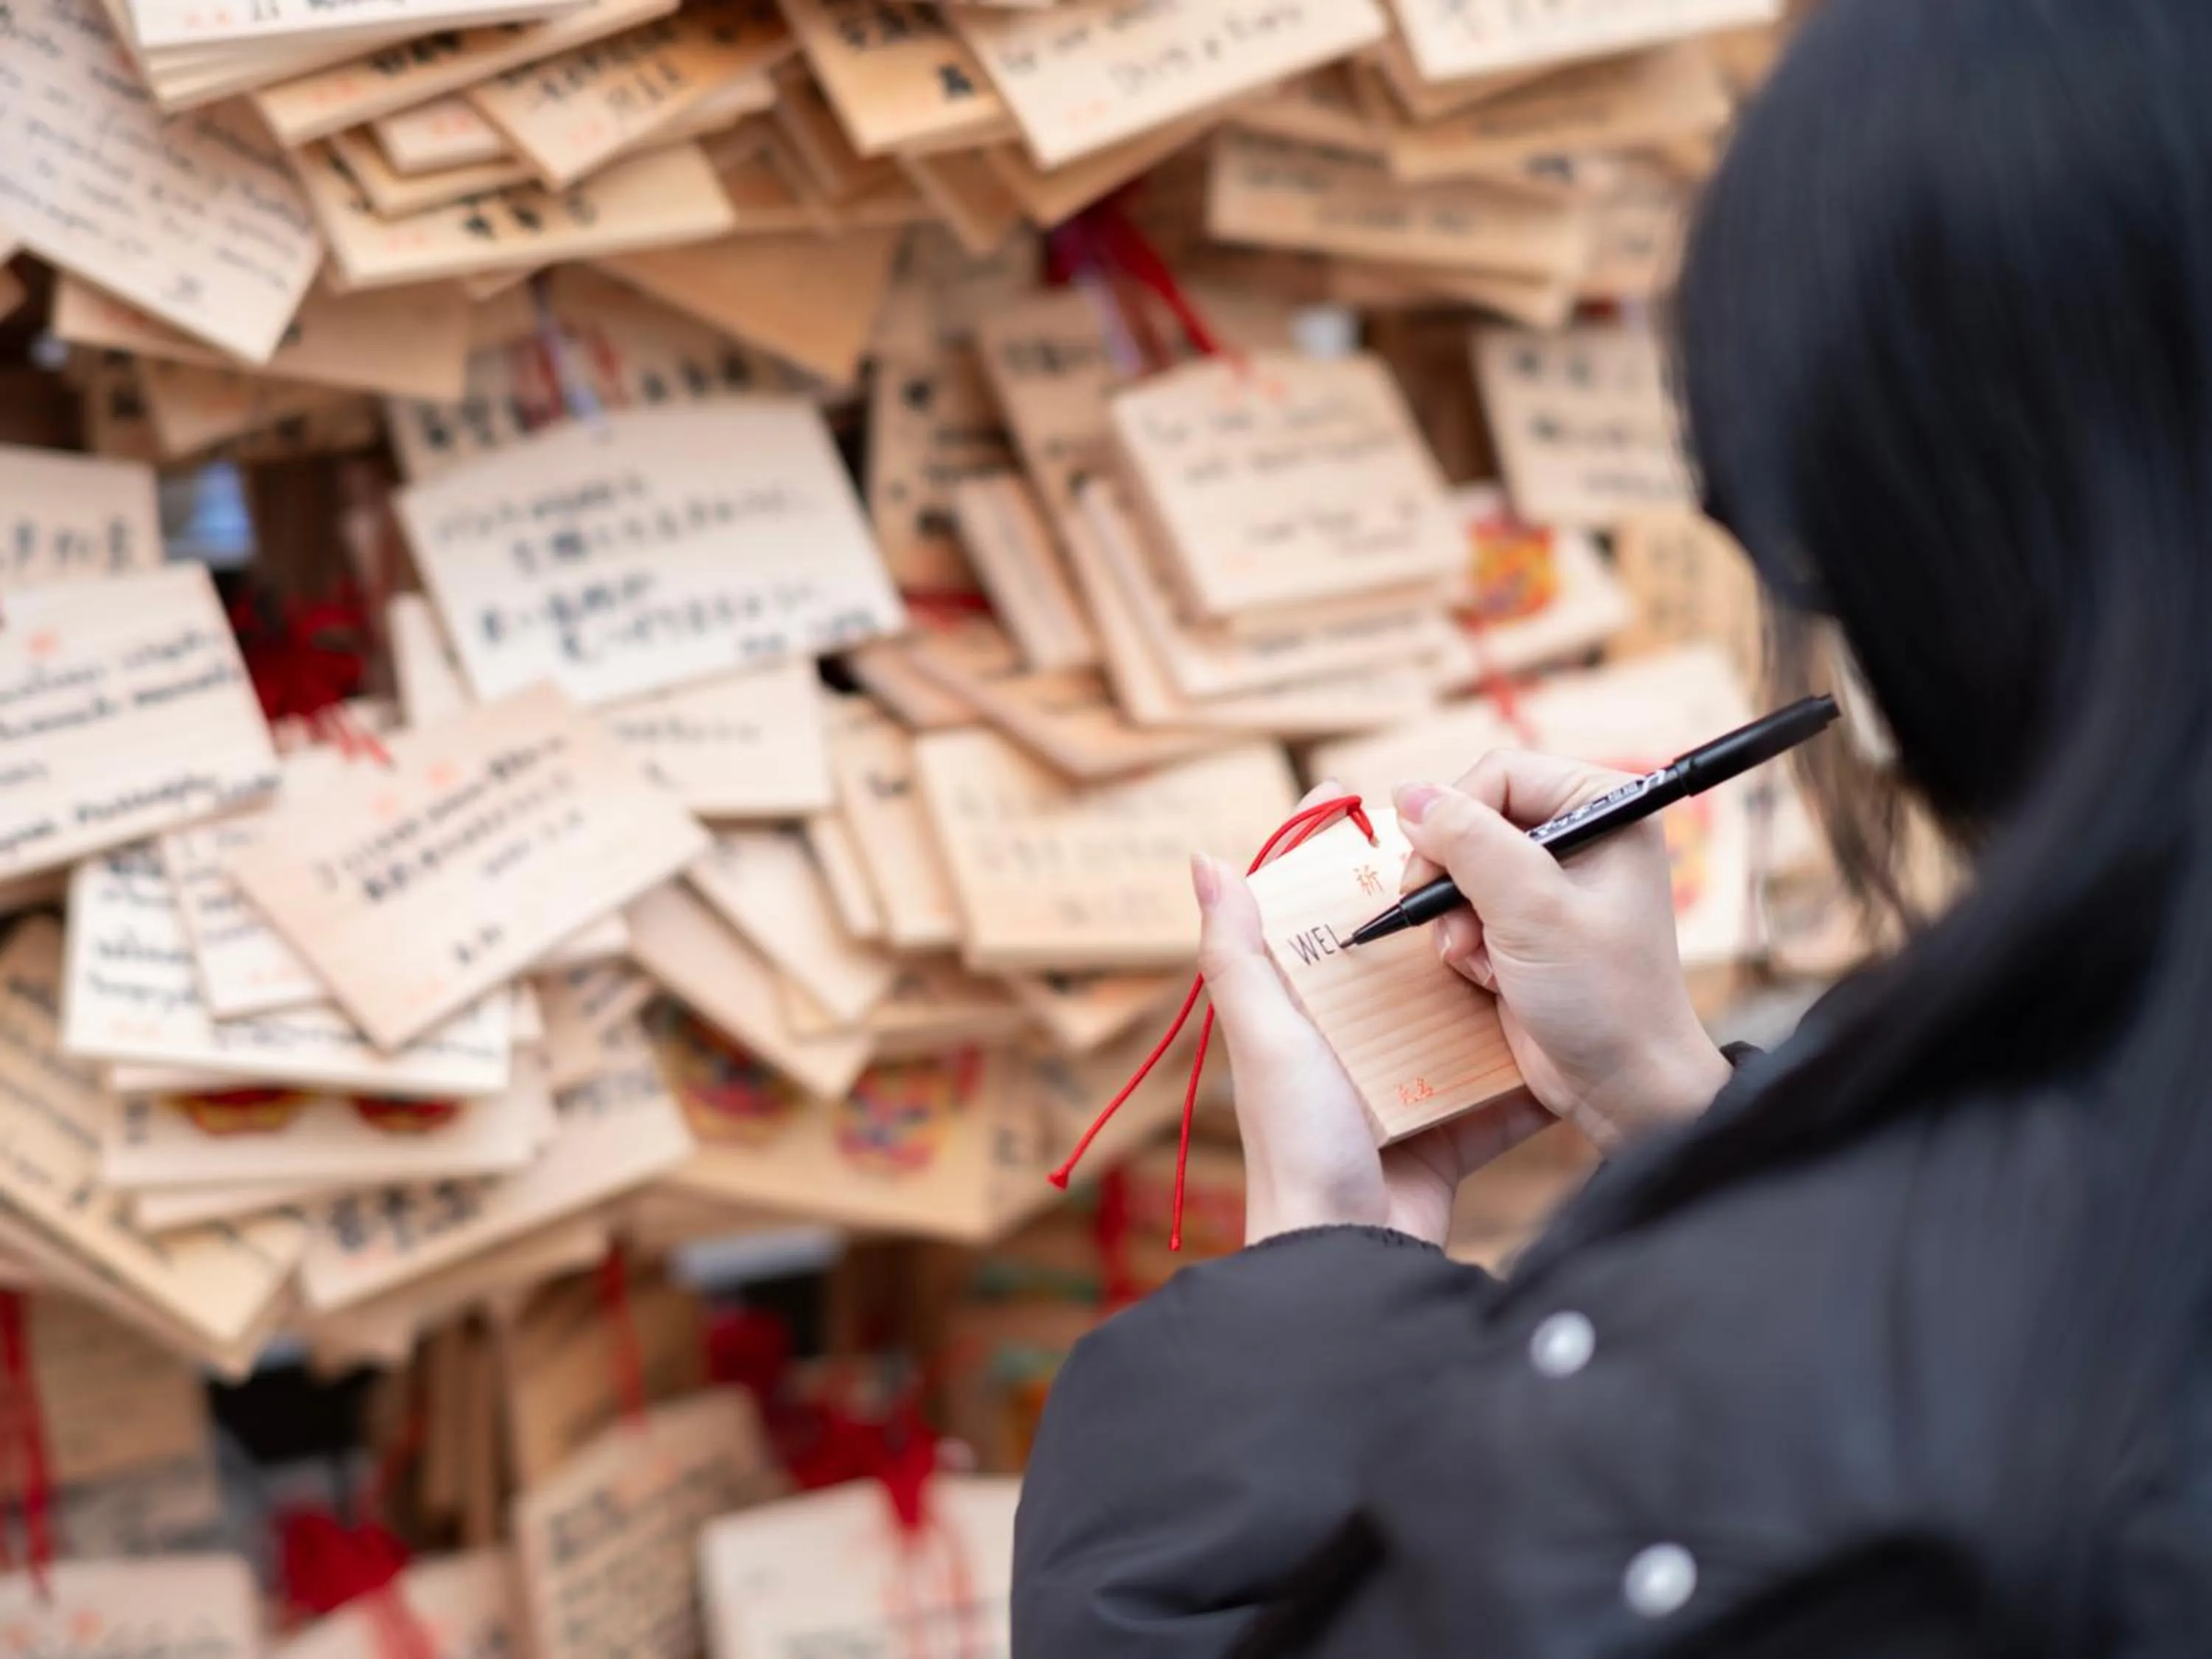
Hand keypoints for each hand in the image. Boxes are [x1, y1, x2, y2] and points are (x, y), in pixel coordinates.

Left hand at [1194, 783, 1554, 1248]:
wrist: (1352, 1253)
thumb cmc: (1297, 1145)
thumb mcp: (1267, 1038)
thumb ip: (1238, 956)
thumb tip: (1206, 858)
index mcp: (1297, 1016)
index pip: (1310, 915)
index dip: (1331, 858)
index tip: (1368, 798)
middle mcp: (1346, 1044)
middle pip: (1393, 954)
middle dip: (1433, 903)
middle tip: (1479, 847)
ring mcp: (1402, 1086)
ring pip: (1453, 1010)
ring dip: (1488, 971)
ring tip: (1532, 912)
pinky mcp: (1451, 1128)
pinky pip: (1496, 1080)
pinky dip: (1526, 1055)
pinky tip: (1565, 1010)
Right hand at [1393, 752, 1731, 1152]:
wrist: (1622, 1086)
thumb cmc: (1603, 997)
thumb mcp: (1531, 910)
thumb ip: (1469, 843)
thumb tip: (1408, 793)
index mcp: (1606, 808)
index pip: (1499, 773)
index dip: (1455, 817)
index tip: (1431, 872)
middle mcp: (1581, 834)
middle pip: (1473, 817)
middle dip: (1452, 875)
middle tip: (1447, 920)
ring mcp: (1552, 880)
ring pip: (1459, 865)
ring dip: (1454, 917)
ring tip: (1478, 959)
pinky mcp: (1528, 922)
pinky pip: (1464, 907)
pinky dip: (1462, 941)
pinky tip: (1488, 974)